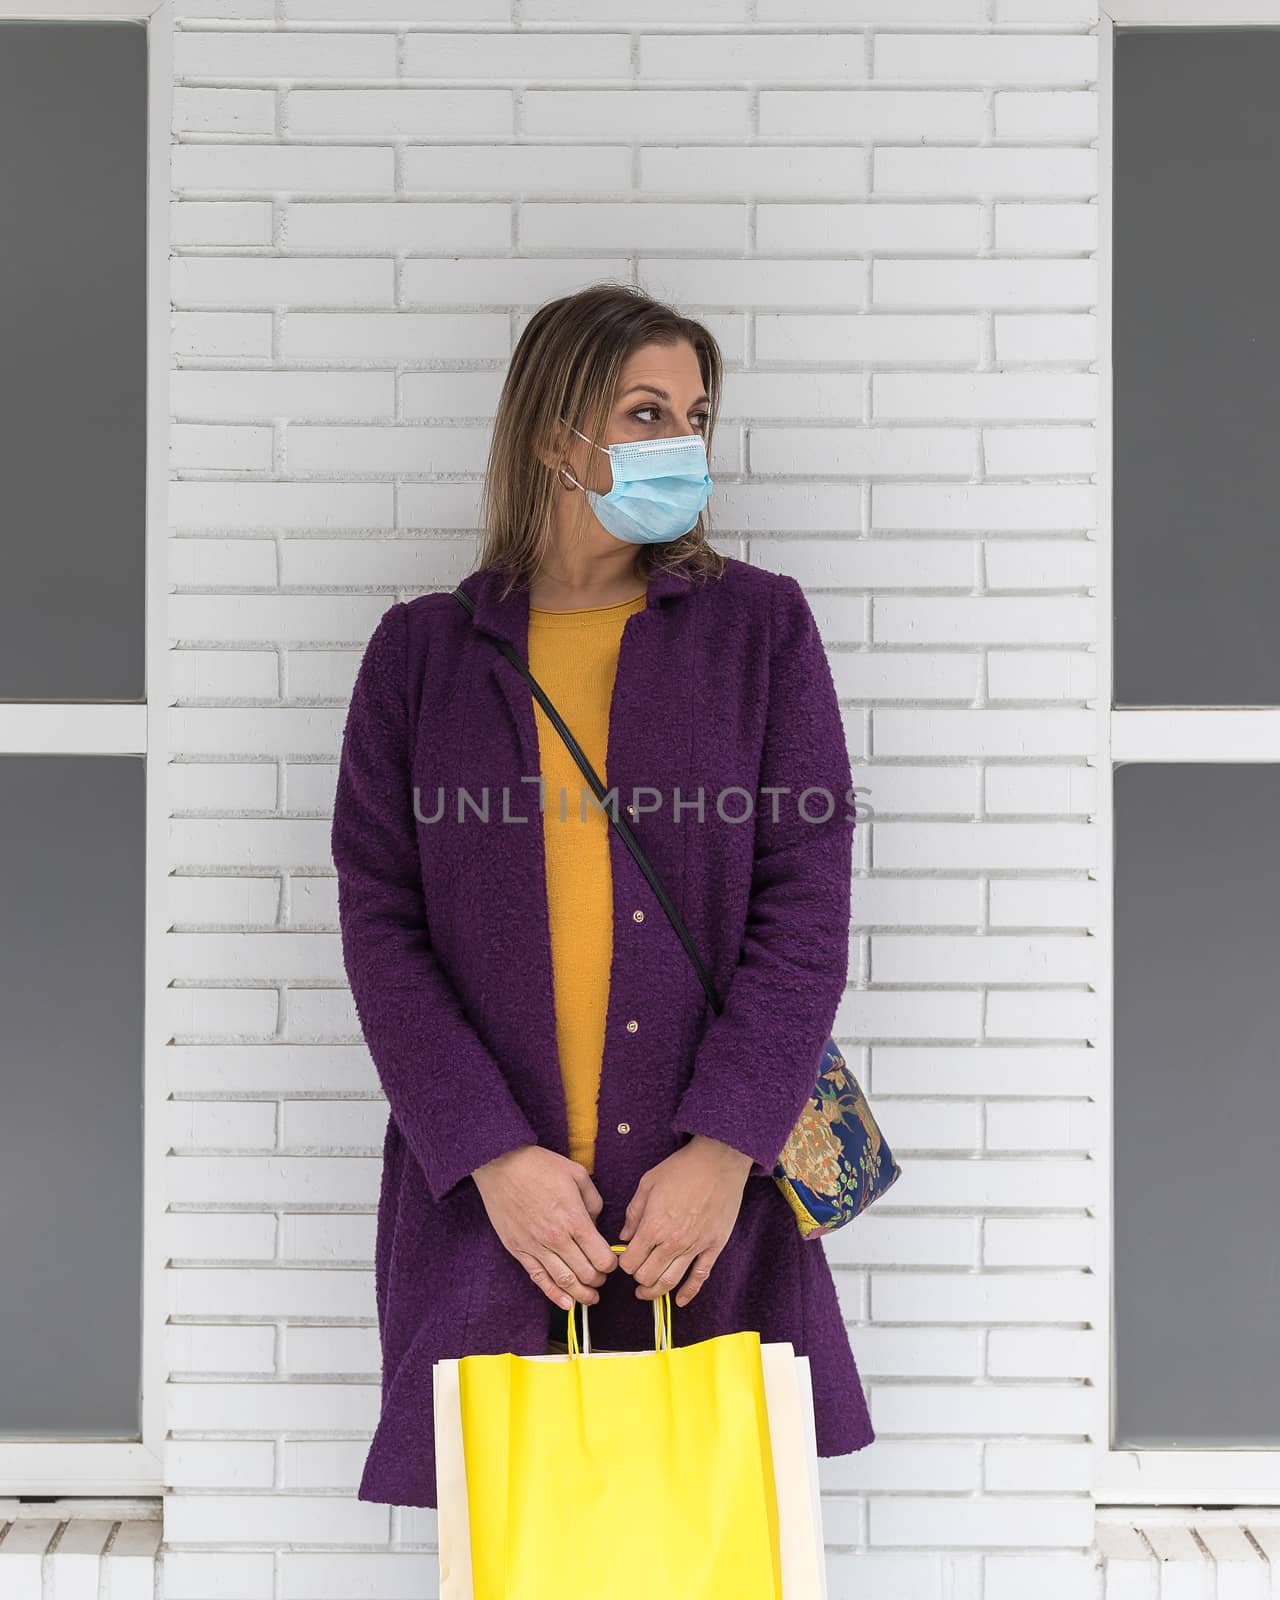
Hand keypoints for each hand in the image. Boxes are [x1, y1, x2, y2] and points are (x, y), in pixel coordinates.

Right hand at [471, 1144, 617, 1309]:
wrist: (500, 1165)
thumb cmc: (539, 1166)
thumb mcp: (577, 1173)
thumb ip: (593, 1200)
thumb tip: (596, 1222)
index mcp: (574, 1219)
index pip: (601, 1257)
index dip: (611, 1264)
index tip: (612, 1262)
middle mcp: (556, 1238)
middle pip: (586, 1273)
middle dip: (599, 1279)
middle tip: (602, 1277)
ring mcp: (536, 1247)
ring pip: (564, 1282)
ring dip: (582, 1294)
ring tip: (591, 1297)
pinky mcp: (519, 1251)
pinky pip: (539, 1280)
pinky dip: (554, 1295)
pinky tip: (566, 1303)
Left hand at [615, 1136, 752, 1307]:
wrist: (719, 1161)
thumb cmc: (682, 1168)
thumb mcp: (648, 1183)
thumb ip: (634, 1213)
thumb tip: (625, 1236)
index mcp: (653, 1225)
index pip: (630, 1262)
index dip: (623, 1264)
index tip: (625, 1259)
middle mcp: (672, 1241)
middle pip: (648, 1276)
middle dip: (637, 1278)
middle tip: (636, 1272)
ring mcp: (695, 1246)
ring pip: (670, 1281)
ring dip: (655, 1291)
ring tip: (647, 1292)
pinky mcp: (713, 1247)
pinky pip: (700, 1277)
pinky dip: (689, 1293)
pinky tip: (680, 1301)